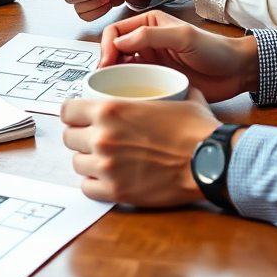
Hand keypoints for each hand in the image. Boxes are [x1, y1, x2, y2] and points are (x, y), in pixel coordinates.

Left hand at [60, 89, 220, 205]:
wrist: (210, 161)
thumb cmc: (196, 130)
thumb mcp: (176, 98)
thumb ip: (162, 91)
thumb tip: (173, 84)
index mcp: (110, 109)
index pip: (67, 110)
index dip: (73, 114)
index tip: (80, 117)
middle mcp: (102, 137)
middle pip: (69, 138)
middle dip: (79, 137)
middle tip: (94, 139)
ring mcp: (107, 166)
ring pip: (77, 163)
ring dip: (88, 161)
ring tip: (103, 160)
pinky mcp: (116, 191)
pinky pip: (87, 188)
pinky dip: (95, 184)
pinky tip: (107, 179)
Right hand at [99, 11, 258, 102]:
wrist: (236, 72)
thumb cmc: (215, 49)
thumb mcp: (184, 36)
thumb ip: (151, 36)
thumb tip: (120, 41)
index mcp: (149, 24)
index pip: (116, 31)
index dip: (107, 46)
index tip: (107, 62)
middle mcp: (146, 42)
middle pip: (114, 51)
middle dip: (106, 64)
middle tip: (105, 79)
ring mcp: (150, 62)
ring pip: (121, 69)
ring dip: (114, 78)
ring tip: (112, 90)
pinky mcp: (156, 80)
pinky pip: (134, 85)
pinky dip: (126, 90)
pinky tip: (127, 97)